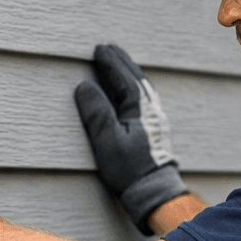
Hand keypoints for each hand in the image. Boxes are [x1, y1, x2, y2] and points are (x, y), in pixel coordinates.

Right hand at [74, 44, 187, 231]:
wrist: (153, 192)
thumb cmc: (130, 170)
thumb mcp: (107, 141)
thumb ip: (96, 112)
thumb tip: (85, 86)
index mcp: (140, 108)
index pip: (124, 77)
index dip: (111, 62)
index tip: (99, 49)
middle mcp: (151, 109)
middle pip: (135, 78)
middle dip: (121, 61)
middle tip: (107, 48)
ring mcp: (155, 118)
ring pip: (141, 87)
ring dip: (127, 72)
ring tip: (116, 62)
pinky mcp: (154, 129)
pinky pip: (143, 97)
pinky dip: (133, 86)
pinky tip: (127, 90)